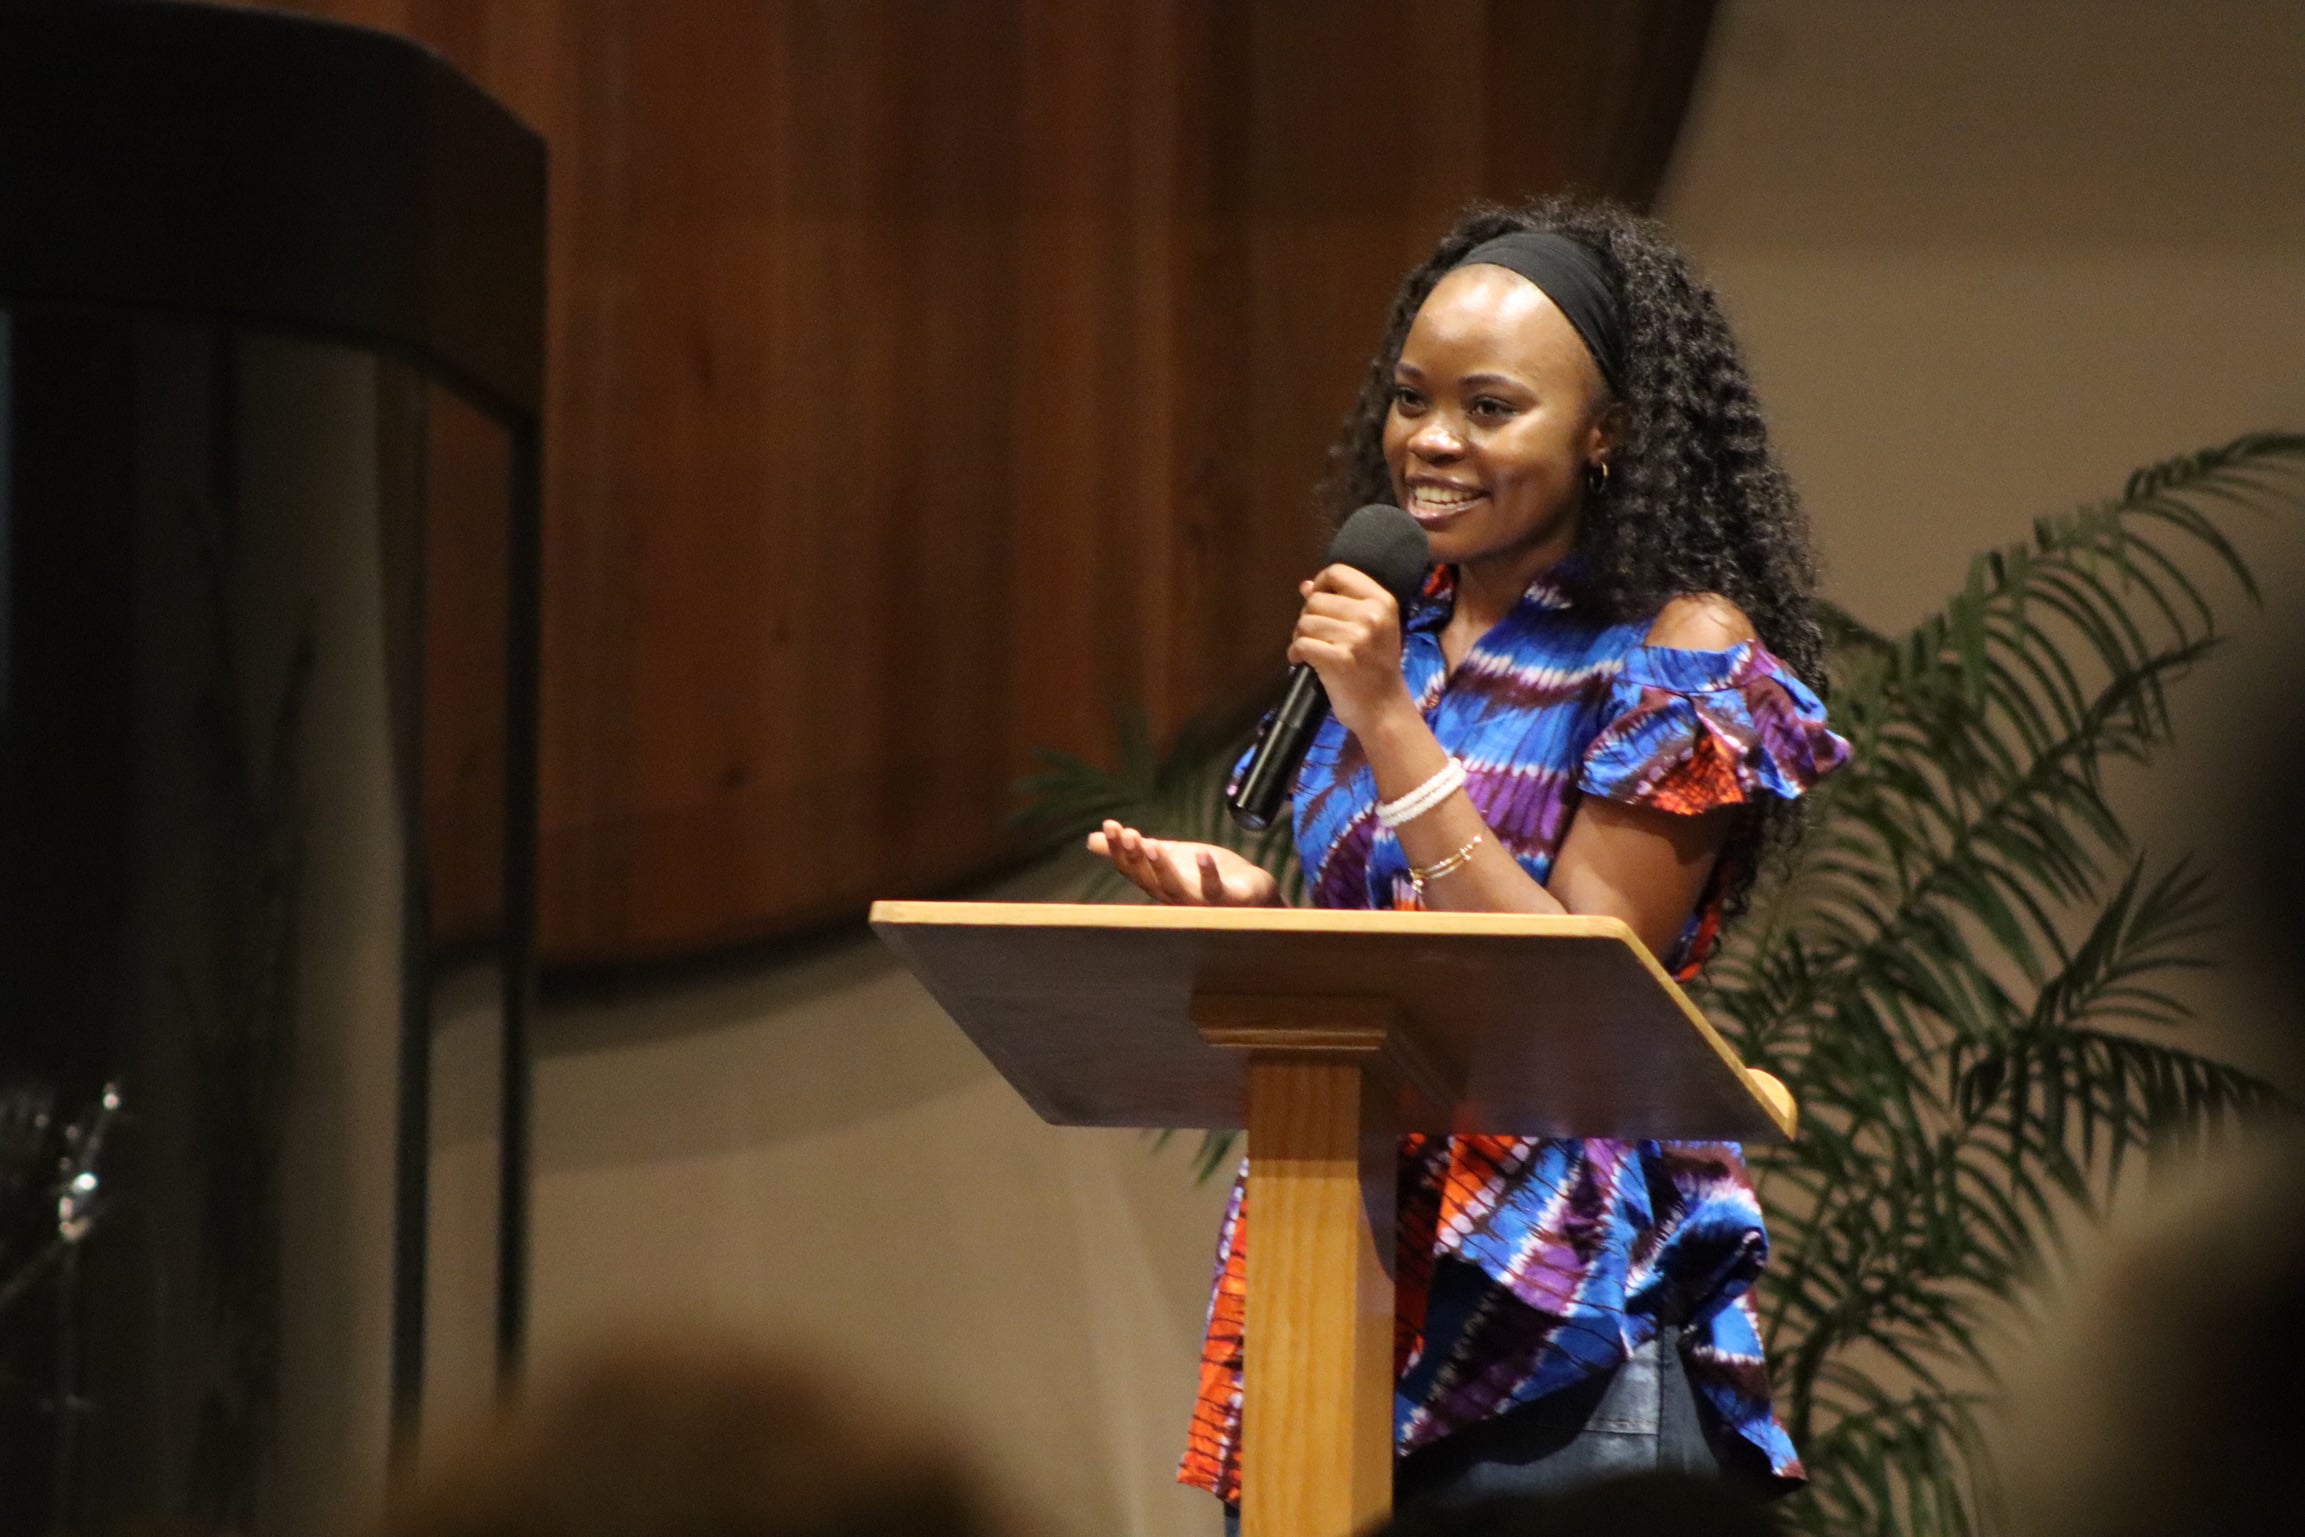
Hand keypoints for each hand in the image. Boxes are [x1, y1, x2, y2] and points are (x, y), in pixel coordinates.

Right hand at [1086, 820, 1280, 906]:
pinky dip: (1208, 873)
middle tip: (1126, 834)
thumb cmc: (1206, 876)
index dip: (1118, 849)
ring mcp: (1202, 903)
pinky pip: (1216, 889)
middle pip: (1149, 881)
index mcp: (1158, 885)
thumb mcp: (1166, 856)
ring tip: (1151, 845)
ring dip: (1162, 869)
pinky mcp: (1229, 900)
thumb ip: (1134, 851)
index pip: (1132, 869)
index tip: (1109, 825)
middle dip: (1135, 858)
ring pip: (1176, 890)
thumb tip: (1090, 840)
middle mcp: (1176, 899)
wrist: (1251, 890)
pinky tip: (1202, 854)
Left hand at [1288, 564, 1413, 740]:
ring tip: (1311, 651)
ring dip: (1300, 637)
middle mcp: (1371, 615)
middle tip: (1315, 636)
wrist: (1384, 708)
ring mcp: (1356, 637)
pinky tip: (1302, 662)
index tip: (1318, 603)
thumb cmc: (1376, 667)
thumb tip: (1306, 586)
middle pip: (1316, 599)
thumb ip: (1341, 603)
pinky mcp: (1339, 659)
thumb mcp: (1371, 629)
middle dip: (1308, 617)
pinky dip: (1296, 653)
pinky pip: (1301, 644)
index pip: (1338, 571)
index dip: (1321, 585)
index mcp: (1382, 601)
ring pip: (1305, 621)